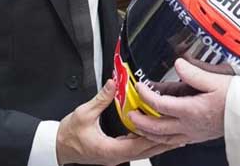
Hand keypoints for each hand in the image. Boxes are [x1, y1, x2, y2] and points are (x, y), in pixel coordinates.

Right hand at [56, 79, 177, 164]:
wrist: (57, 146)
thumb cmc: (68, 135)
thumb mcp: (84, 113)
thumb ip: (101, 98)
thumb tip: (112, 83)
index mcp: (110, 149)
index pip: (139, 145)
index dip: (156, 137)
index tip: (169, 129)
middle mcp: (116, 155)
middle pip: (146, 151)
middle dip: (164, 142)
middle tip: (181, 132)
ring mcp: (116, 155)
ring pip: (143, 151)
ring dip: (159, 143)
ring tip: (175, 134)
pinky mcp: (115, 152)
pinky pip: (136, 148)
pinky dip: (148, 142)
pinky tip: (156, 134)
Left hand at [129, 58, 230, 145]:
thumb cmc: (237, 99)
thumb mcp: (216, 81)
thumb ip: (194, 73)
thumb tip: (179, 64)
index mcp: (191, 110)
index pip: (160, 104)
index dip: (146, 95)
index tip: (139, 87)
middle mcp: (189, 125)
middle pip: (157, 127)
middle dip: (140, 121)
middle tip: (130, 114)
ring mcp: (194, 133)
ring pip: (164, 139)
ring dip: (148, 133)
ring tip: (139, 128)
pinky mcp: (199, 137)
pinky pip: (175, 142)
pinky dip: (163, 140)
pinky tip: (162, 135)